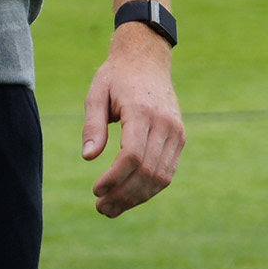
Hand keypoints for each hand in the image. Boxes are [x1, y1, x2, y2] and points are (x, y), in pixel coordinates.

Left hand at [83, 23, 184, 216]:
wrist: (146, 59)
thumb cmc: (115, 76)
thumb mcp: (96, 93)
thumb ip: (92, 125)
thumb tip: (88, 157)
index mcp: (142, 112)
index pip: (133, 156)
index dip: (115, 178)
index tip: (96, 191)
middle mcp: (165, 124)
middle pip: (148, 171)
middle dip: (124, 195)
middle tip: (101, 209)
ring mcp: (176, 132)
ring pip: (161, 176)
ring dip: (137, 197)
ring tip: (111, 209)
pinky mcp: (179, 138)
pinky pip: (167, 170)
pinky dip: (149, 187)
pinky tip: (128, 195)